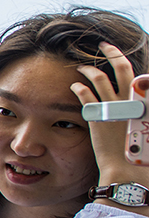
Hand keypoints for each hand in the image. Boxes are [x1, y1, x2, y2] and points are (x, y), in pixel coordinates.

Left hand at [72, 42, 143, 188]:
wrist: (132, 172)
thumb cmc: (144, 155)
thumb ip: (143, 113)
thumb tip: (140, 105)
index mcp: (147, 102)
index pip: (141, 75)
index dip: (129, 64)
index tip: (122, 59)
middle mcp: (132, 100)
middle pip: (122, 68)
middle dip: (113, 52)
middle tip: (104, 45)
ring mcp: (114, 107)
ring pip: (100, 78)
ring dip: (89, 69)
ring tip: (81, 67)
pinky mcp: (98, 117)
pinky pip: (85, 95)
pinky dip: (79, 87)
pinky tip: (74, 86)